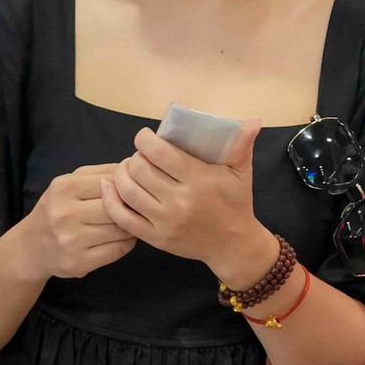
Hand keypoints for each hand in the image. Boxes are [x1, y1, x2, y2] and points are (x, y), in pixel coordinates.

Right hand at [13, 165, 135, 279]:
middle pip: (117, 208)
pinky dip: (127, 243)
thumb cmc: (56, 209)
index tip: (131, 191)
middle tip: (135, 209)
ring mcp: (71, 241)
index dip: (126, 187)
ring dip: (131, 226)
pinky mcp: (79, 263)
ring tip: (129, 222)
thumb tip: (133, 168)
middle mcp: (65, 214)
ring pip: (121, 230)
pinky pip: (118, 250)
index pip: (112, 182)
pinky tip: (122, 238)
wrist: (31, 247)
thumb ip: (99, 173)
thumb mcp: (69, 183)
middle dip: (130, 208)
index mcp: (64, 189)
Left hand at [100, 123, 276, 284]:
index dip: (145, 139)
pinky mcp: (155, 238)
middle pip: (139, 169)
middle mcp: (180, 201)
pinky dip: (111, 200)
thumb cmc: (236, 203)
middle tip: (140, 155)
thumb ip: (243, 145)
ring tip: (128, 168)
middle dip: (134, 156)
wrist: (233, 244)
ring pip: (127, 191)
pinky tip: (110, 187)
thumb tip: (254, 121)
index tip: (146, 137)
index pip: (159, 152)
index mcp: (199, 180)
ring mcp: (165, 221)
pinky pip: (123, 217)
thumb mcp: (242, 172)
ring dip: (121, 174)